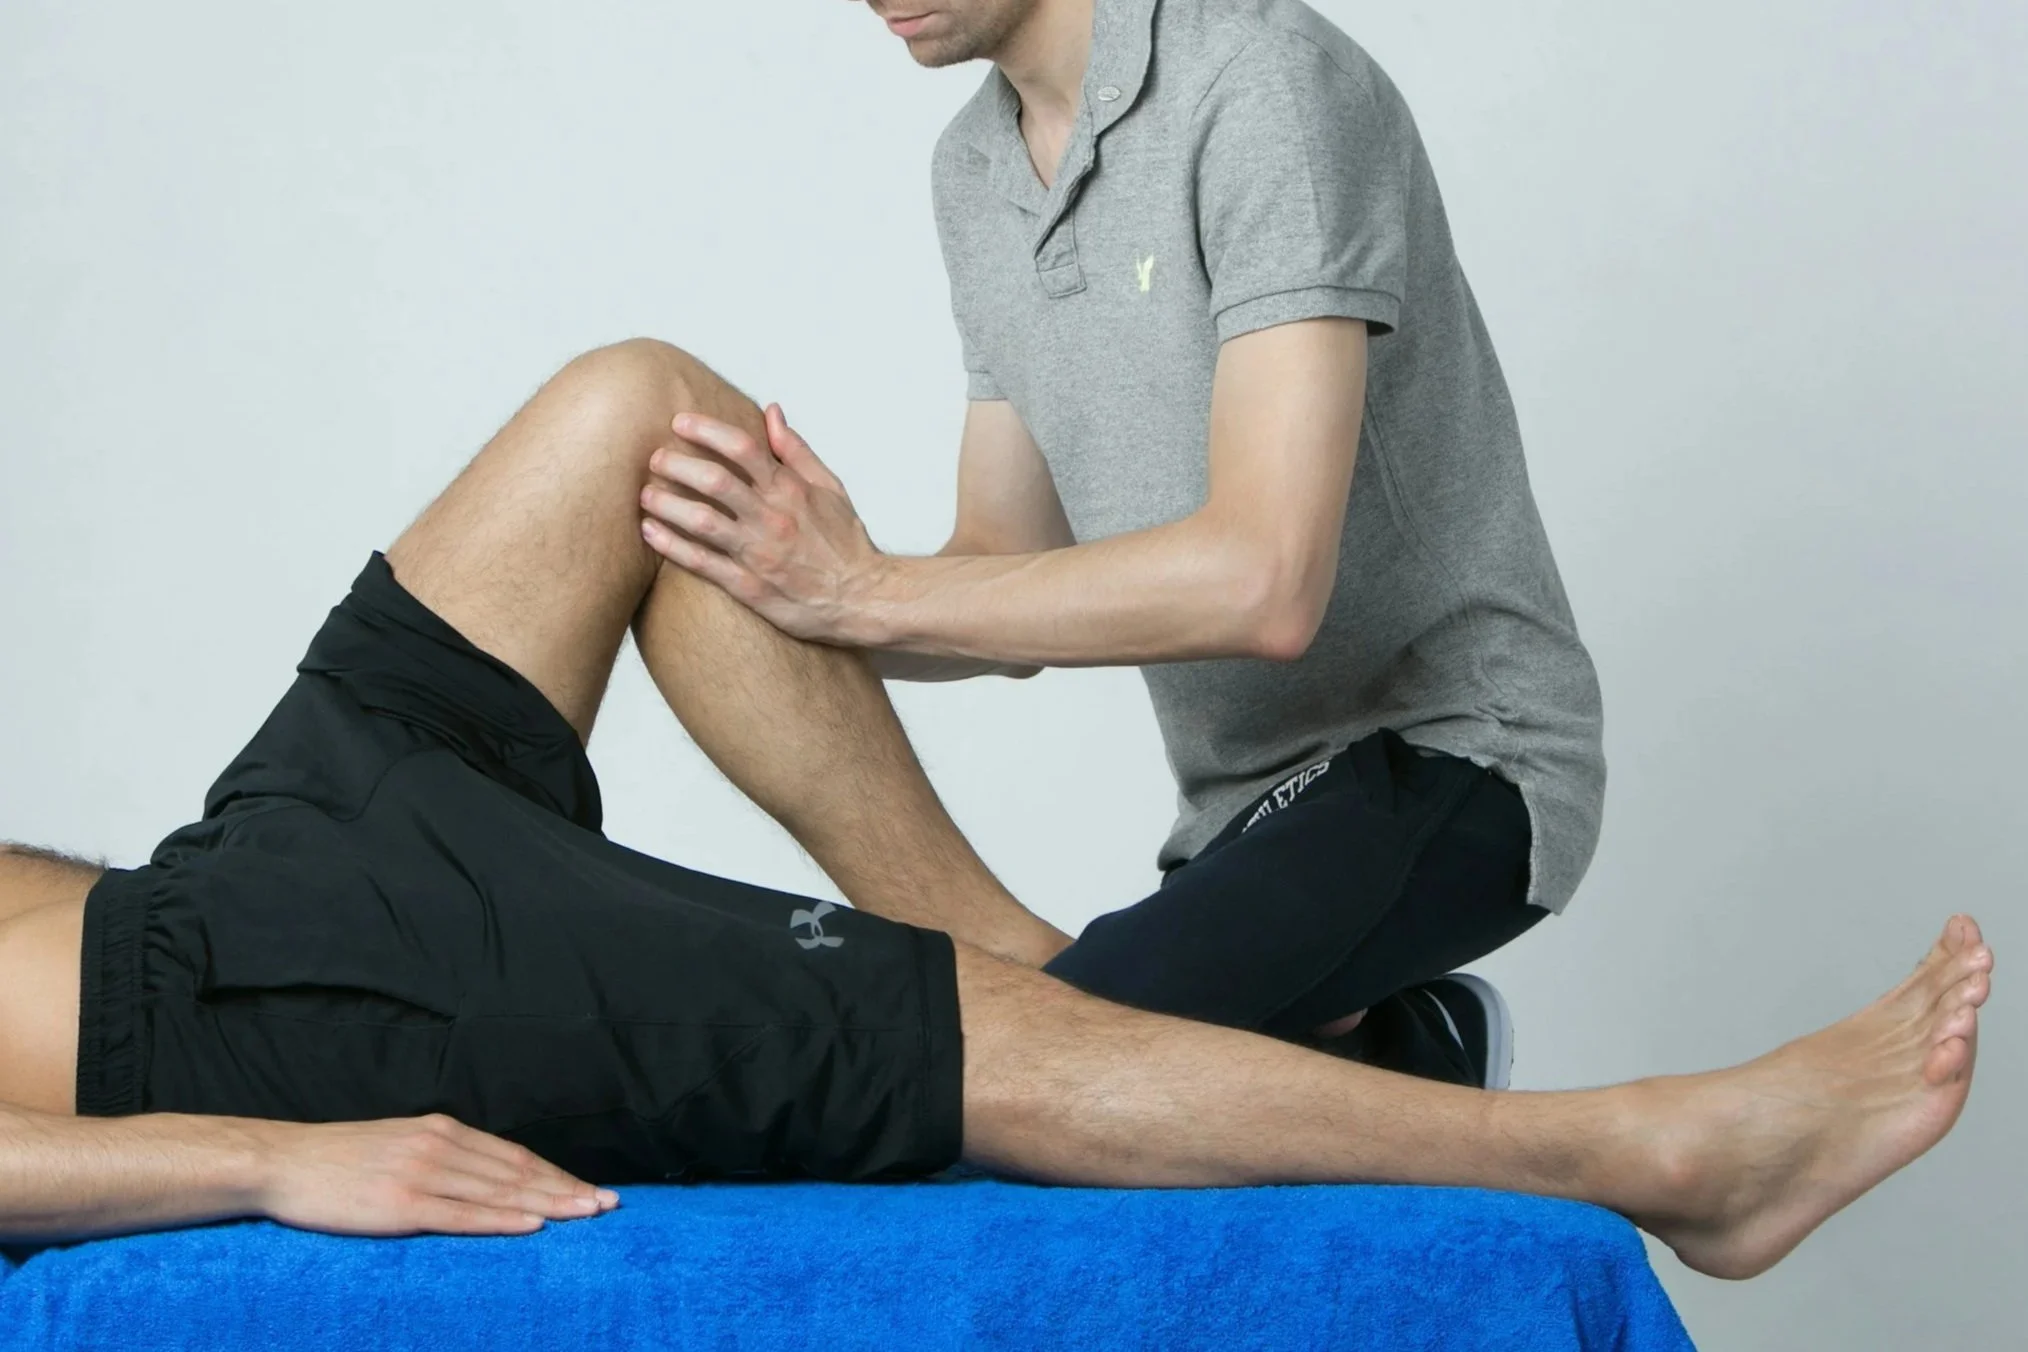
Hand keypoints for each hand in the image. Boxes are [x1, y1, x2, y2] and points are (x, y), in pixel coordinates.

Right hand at [250, 1114, 619, 1236]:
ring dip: (549, 1203)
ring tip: (587, 1214)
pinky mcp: (401, 1204)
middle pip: (517, 1171)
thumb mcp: (401, 1144)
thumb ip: (442, 1155)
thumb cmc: (340, 1161)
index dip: (556, 1173)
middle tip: (608, 1204)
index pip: (515, 1155)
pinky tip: (533, 1225)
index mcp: (442, 1130)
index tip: (591, 1188)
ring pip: (500, 1191)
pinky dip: (502, 1220)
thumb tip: (485, 1176)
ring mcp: (422, 1174)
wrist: (282, 1162)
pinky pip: (462, 1214)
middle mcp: (440, 1145)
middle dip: (566, 1188)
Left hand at [639, 404, 886, 643]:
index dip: (707, 430)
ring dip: (666, 503)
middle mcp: (771, 518)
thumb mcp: (830, 487)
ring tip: (645, 494)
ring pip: (701, 520)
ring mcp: (758, 553)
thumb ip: (796, 450)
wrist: (861, 598)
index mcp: (791, 490)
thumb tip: (770, 412)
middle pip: (714, 481)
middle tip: (655, 459)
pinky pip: (701, 563)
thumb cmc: (845, 542)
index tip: (680, 422)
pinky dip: (671, 545)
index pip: (743, 448)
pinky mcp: (748, 586)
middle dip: (676, 464)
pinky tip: (650, 531)